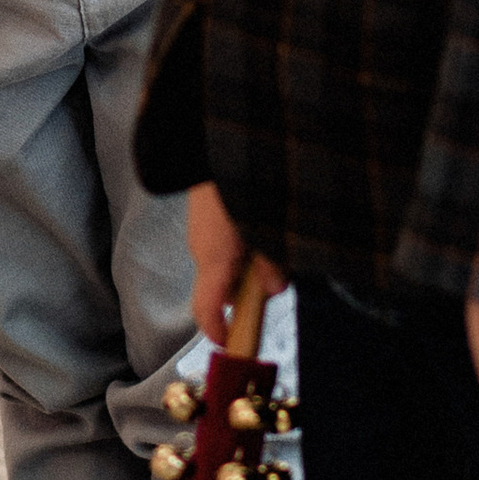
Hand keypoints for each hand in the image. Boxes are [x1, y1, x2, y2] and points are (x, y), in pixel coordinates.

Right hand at [186, 182, 283, 342]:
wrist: (220, 135)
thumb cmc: (246, 182)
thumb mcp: (268, 226)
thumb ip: (272, 263)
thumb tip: (274, 290)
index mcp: (214, 259)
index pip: (206, 311)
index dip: (219, 333)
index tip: (235, 344)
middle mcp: (202, 250)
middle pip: (219, 291)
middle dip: (247, 296)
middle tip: (277, 282)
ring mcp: (201, 232)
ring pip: (222, 267)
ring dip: (246, 270)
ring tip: (274, 252)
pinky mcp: (205, 216)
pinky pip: (221, 246)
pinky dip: (240, 250)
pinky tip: (261, 232)